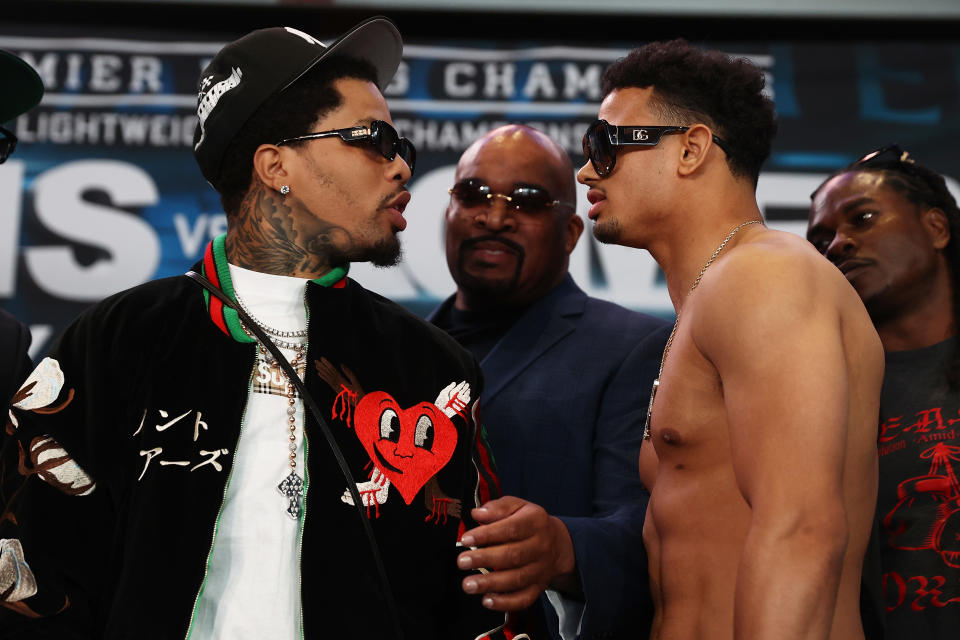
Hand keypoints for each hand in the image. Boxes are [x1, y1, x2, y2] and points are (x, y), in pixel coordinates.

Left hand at [457, 496, 577, 610]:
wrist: (558, 544)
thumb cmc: (529, 522)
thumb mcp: (518, 506)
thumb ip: (498, 508)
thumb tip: (478, 514)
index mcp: (535, 522)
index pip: (511, 529)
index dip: (487, 535)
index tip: (466, 539)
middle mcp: (541, 546)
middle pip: (513, 555)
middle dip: (484, 560)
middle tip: (462, 562)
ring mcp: (540, 569)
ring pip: (516, 579)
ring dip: (490, 583)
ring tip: (469, 584)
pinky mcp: (538, 587)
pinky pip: (524, 598)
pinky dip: (505, 602)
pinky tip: (487, 600)